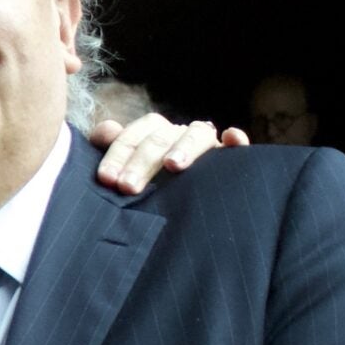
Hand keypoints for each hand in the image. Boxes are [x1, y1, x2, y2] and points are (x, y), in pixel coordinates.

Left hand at [90, 113, 248, 194]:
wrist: (181, 213)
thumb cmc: (145, 189)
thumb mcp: (124, 170)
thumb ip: (111, 150)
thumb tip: (106, 130)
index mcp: (153, 134)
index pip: (135, 134)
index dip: (118, 154)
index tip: (107, 178)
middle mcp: (179, 135)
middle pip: (162, 137)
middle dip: (143, 161)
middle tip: (127, 187)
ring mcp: (206, 146)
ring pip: (198, 134)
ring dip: (186, 146)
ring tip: (173, 165)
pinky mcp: (231, 159)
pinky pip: (238, 145)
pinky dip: (236, 140)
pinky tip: (231, 138)